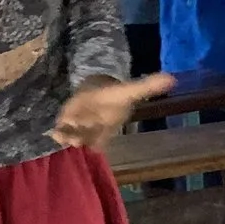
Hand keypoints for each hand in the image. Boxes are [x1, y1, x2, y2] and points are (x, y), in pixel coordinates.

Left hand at [53, 73, 173, 150]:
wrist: (97, 89)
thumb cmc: (114, 95)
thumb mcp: (130, 90)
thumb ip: (148, 86)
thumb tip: (173, 79)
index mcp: (108, 129)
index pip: (103, 140)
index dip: (97, 143)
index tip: (91, 145)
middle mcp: (92, 133)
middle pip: (85, 141)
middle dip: (79, 141)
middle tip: (74, 140)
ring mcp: (77, 129)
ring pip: (71, 137)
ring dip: (65, 138)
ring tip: (59, 136)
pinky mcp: (65, 123)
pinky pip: (60, 131)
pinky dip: (56, 133)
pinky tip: (52, 132)